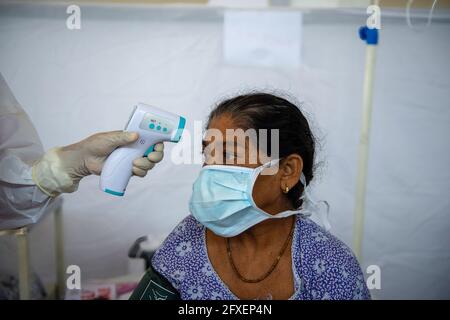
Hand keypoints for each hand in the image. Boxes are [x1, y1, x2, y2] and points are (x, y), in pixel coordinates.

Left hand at [32, 131, 163, 195]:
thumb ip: (122, 137)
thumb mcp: (109, 138)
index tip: (158, 146)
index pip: (151, 140)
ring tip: (134, 164)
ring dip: (146, 165)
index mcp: (133, 139)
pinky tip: (133, 169)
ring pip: (149, 164)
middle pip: (155, 154)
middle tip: (150, 157)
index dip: (158, 143)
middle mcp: (136, 149)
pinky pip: (141, 173)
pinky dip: (141, 172)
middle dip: (156, 156)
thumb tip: (136, 135)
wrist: (85, 159)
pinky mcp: (129, 170)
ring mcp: (133, 160)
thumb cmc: (95, 145)